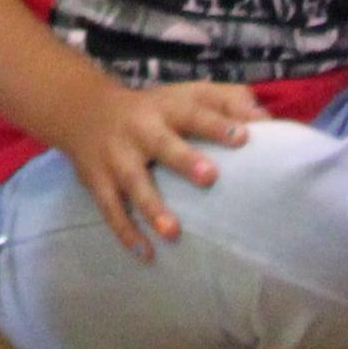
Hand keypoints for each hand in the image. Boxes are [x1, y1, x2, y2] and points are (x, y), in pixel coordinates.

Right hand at [57, 79, 265, 257]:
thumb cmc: (153, 109)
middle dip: (183, 160)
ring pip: (133, 182)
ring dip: (152, 207)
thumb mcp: (183, 94)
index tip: (244, 137)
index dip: (218, 124)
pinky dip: (126, 232)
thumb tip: (265, 117)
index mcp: (166, 108)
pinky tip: (146, 253)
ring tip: (173, 232)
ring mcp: (116, 157)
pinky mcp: (98, 181)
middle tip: (210, 178)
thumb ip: (225, 101)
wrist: (82, 110)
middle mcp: (139, 130)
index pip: (194, 113)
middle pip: (161, 143)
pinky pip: (111, 209)